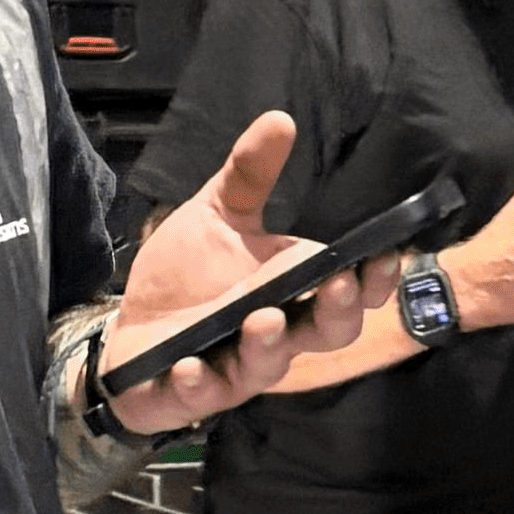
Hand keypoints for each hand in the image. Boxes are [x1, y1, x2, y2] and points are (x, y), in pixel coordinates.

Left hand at [99, 113, 400, 431]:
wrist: (129, 331)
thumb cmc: (185, 277)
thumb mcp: (215, 218)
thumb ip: (248, 177)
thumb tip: (279, 118)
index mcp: (291, 292)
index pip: (349, 293)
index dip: (374, 281)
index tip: (383, 256)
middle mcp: (276, 335)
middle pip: (326, 334)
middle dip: (336, 313)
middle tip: (337, 287)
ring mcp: (235, 369)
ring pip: (267, 367)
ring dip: (268, 346)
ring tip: (262, 319)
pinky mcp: (191, 393)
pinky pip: (201, 395)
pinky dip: (197, 383)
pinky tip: (188, 365)